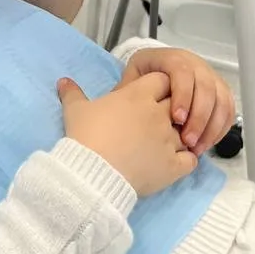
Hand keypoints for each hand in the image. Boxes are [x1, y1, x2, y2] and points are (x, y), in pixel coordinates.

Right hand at [58, 72, 197, 197]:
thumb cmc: (86, 136)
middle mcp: (158, 114)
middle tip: (157, 120)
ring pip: (187, 132)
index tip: (150, 95)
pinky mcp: (174, 165)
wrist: (92, 173)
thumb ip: (73, 93)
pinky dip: (186, 159)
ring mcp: (169, 140)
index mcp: (138, 95)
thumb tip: (63, 81)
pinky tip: (176, 161)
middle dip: (171, 109)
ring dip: (180, 136)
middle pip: (178, 103)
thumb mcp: (75, 110)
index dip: (158, 86)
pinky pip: (191, 159)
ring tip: (166, 144)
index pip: (162, 80)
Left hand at [121, 47, 236, 155]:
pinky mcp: (220, 91)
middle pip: (205, 87)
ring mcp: (210, 77)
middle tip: (187, 141)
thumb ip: (130, 91)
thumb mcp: (132, 80)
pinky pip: (228, 110)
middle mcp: (193, 64)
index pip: (182, 71)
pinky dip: (220, 128)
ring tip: (196, 148)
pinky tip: (206, 143)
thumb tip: (126, 107)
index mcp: (170, 58)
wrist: (158, 71)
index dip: (183, 95)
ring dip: (211, 126)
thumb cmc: (142, 78)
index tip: (176, 120)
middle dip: (199, 117)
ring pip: (220, 100)